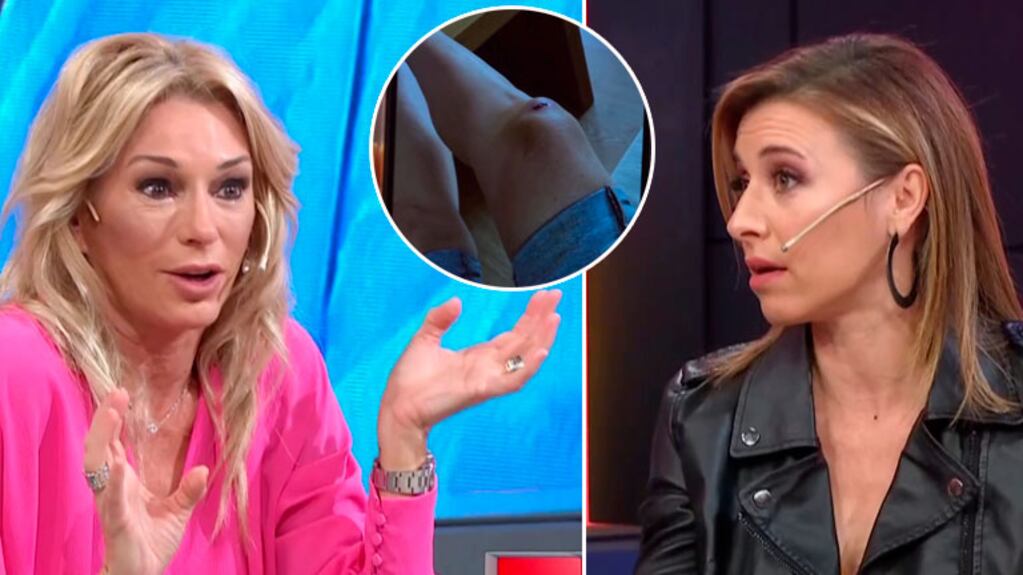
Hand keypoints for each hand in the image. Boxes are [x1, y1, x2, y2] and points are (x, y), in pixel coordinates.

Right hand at [83, 389, 208, 573]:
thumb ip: (189, 490)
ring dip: (102, 441)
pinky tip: (120, 466)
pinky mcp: (117, 524)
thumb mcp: (178, 512)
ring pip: (97, 469)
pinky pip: (112, 502)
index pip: (113, 445)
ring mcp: (112, 505)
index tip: (121, 393)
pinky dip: (115, 483)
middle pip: (100, 449)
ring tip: (110, 414)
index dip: (113, 420)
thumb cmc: (151, 544)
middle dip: (104, 421)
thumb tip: (203, 468)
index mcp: (124, 483)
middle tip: (116, 393)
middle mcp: (113, 490)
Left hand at [377, 289, 561, 468]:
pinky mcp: (481, 390)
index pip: (514, 334)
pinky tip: (541, 350)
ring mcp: (488, 379)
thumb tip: (457, 301)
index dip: (530, 316)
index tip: (544, 296)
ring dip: (541, 339)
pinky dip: (528, 367)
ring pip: (524, 358)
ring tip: (554, 317)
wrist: (397, 407)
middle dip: (541, 319)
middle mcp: (489, 367)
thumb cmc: (410, 380)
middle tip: (556, 295)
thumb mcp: (425, 339)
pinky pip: (512, 380)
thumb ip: (440, 319)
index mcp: (479, 356)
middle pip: (524, 341)